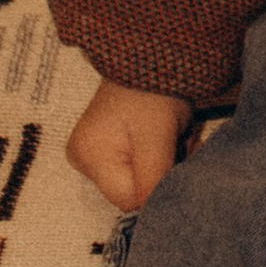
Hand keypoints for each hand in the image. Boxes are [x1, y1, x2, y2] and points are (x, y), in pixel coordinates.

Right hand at [67, 81, 191, 215]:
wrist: (149, 54)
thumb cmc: (152, 92)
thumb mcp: (157, 137)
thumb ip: (153, 178)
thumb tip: (151, 213)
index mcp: (90, 158)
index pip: (128, 200)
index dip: (157, 187)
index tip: (180, 158)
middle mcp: (83, 160)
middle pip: (131, 190)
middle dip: (162, 173)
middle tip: (182, 145)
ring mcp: (92, 153)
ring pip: (137, 179)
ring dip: (163, 163)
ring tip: (175, 137)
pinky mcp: (104, 146)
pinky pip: (135, 166)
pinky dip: (156, 156)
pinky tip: (167, 136)